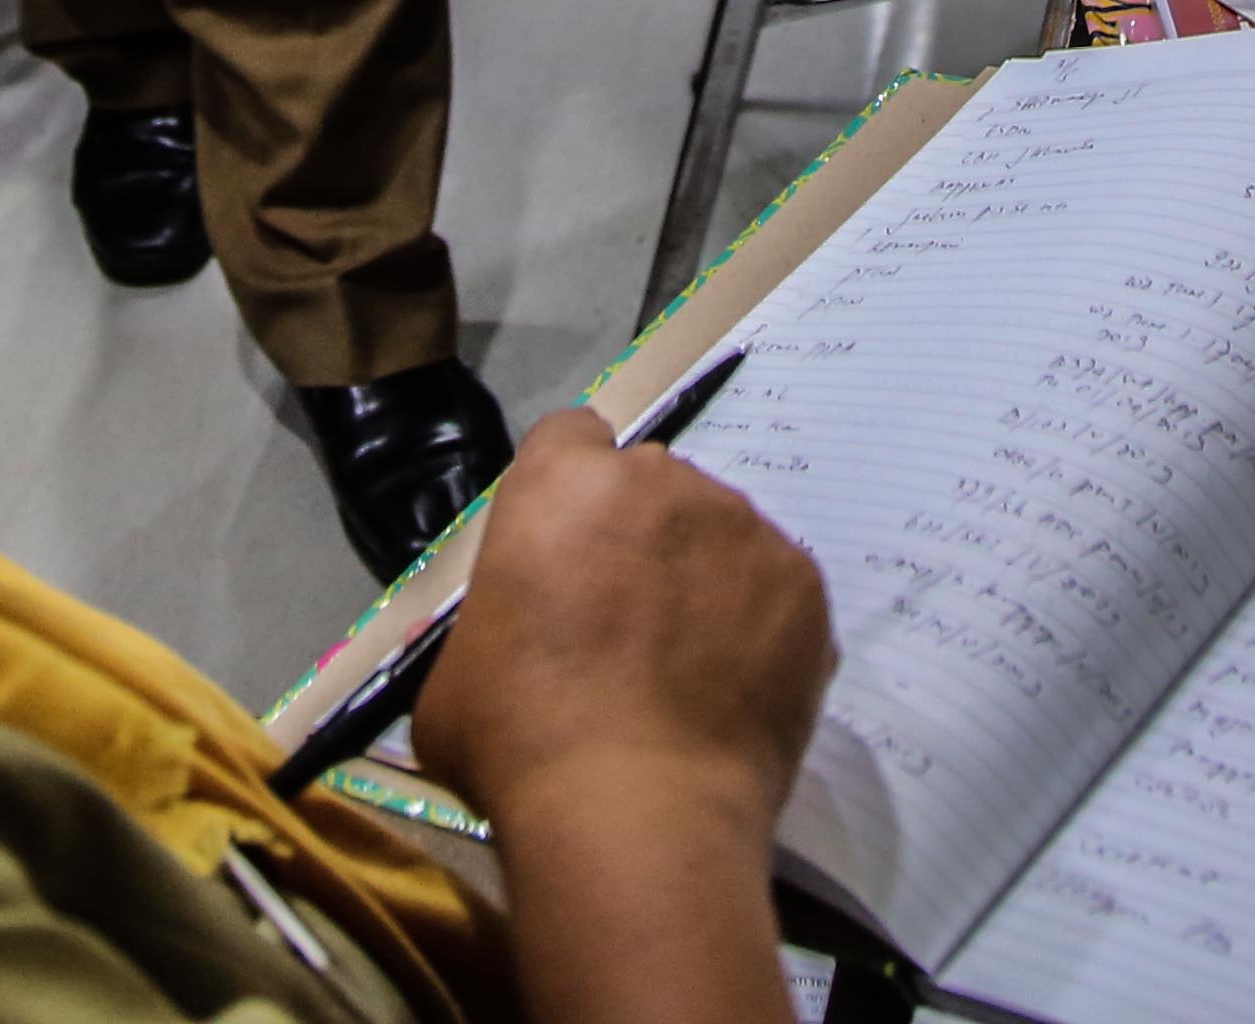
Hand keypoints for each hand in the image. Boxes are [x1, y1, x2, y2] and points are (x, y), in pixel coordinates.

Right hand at [413, 408, 832, 852]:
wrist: (635, 815)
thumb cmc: (518, 741)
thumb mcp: (451, 677)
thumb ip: (482, 629)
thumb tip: (495, 647)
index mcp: (563, 481)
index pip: (570, 438)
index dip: (566, 493)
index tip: (566, 552)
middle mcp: (660, 480)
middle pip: (651, 486)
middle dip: (640, 538)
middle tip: (625, 626)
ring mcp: (743, 529)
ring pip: (720, 535)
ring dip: (703, 579)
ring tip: (688, 670)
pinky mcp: (804, 586)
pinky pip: (774, 590)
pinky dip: (758, 627)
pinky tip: (733, 692)